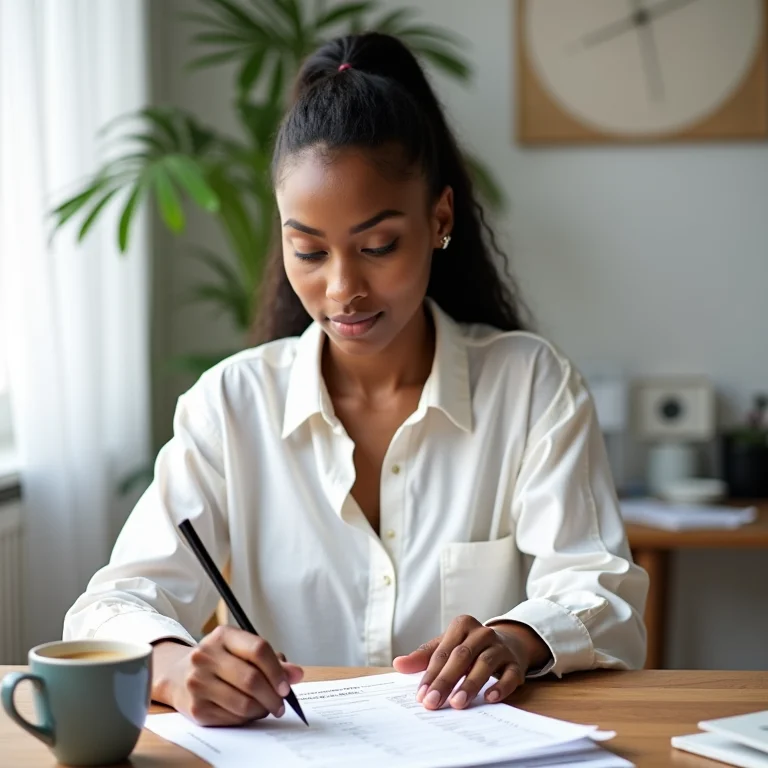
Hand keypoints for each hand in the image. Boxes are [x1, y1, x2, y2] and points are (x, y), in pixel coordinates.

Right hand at [151, 626, 303, 725]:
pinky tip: (249, 712)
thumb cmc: (219, 660)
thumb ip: (272, 660)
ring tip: (267, 708)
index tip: (287, 686)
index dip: (277, 670)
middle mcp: (207, 656)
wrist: (179, 675)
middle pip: (252, 679)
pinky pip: (232, 718)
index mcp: (223, 636)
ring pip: (243, 702)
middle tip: (281, 703)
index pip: (258, 649)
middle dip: (273, 695)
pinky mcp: (196, 707)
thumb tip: (296, 674)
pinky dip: (247, 718)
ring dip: (262, 709)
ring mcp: (198, 682)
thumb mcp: (242, 650)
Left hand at [393, 615, 548, 710]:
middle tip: (433, 703)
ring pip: (484, 664)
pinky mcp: (516, 664)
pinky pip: (509, 675)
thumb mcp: (446, 646)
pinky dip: (500, 686)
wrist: (508, 643)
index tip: (421, 696)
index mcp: (461, 625)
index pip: (442, 652)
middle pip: (461, 657)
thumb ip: (423, 656)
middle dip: (445, 681)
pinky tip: (489, 698)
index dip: (431, 675)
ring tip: (458, 703)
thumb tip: (398, 664)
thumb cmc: (469, 647)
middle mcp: (482, 633)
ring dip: (470, 684)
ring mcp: (500, 647)